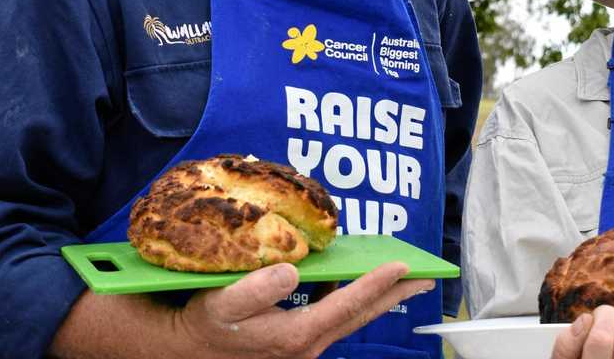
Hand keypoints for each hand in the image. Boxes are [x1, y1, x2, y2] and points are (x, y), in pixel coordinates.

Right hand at [174, 261, 431, 358]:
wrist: (185, 348)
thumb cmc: (205, 323)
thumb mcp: (223, 303)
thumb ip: (257, 288)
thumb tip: (293, 270)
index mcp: (296, 334)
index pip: (347, 304)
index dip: (376, 284)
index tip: (402, 265)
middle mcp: (306, 345)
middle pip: (360, 314)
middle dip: (394, 295)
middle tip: (428, 277)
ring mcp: (303, 345)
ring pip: (350, 317)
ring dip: (377, 298)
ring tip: (403, 278)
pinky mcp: (295, 340)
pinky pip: (332, 316)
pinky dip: (350, 298)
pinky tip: (353, 281)